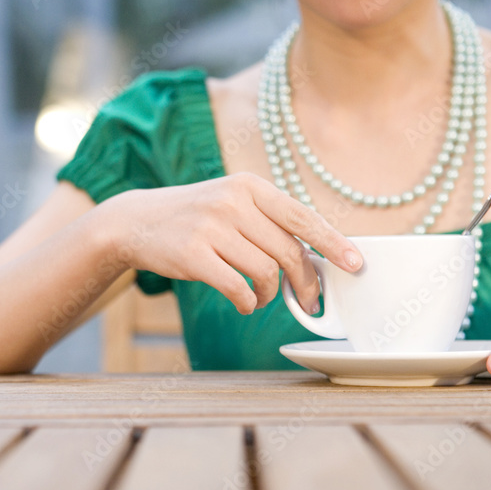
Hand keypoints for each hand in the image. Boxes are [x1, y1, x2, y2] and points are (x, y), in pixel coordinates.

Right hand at [96, 173, 361, 314]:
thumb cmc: (195, 218)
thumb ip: (270, 222)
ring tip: (261, 300)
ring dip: (270, 296)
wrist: (136, 221)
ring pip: (266, 272)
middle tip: (310, 301)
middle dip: (306, 283)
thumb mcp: (232, 203)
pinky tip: (244, 303)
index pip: (302, 216)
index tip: (354, 264)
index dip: (332, 243)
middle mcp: (233, 201)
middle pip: (288, 251)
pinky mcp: (193, 254)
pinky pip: (238, 287)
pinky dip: (247, 303)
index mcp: (250, 186)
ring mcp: (211, 226)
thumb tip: (317, 258)